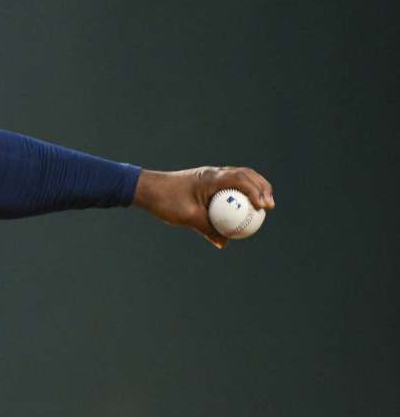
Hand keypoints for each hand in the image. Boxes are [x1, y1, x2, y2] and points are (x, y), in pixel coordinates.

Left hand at [133, 166, 274, 248]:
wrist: (147, 189)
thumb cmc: (165, 201)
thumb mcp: (187, 217)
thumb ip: (207, 229)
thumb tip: (224, 243)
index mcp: (211, 178)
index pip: (241, 180)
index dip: (256, 192)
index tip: (264, 207)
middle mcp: (214, 173)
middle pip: (247, 175)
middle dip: (262, 188)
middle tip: (270, 206)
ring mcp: (211, 177)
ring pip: (240, 179)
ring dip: (254, 189)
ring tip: (263, 206)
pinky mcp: (207, 183)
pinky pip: (229, 186)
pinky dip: (240, 194)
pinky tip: (243, 210)